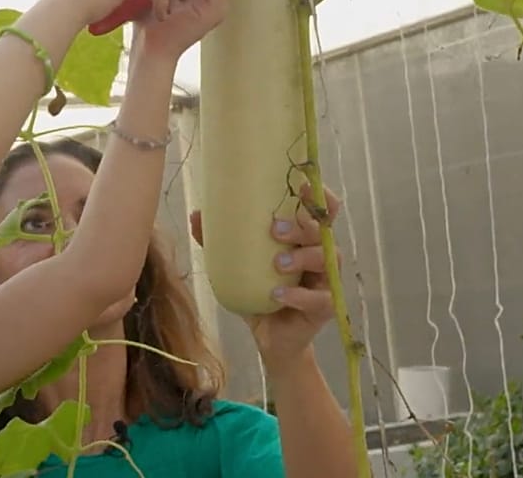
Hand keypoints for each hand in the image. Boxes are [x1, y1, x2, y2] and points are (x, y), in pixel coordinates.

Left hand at [190, 183, 341, 372]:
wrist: (271, 337)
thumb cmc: (259, 292)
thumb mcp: (238, 265)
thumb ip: (219, 242)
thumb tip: (196, 215)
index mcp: (304, 238)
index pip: (322, 210)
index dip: (319, 195)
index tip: (303, 185)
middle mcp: (320, 254)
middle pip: (322, 231)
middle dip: (301, 226)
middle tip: (275, 229)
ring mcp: (325, 281)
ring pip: (326, 259)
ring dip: (301, 258)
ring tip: (278, 264)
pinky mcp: (324, 307)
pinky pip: (319, 298)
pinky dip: (298, 295)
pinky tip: (278, 295)